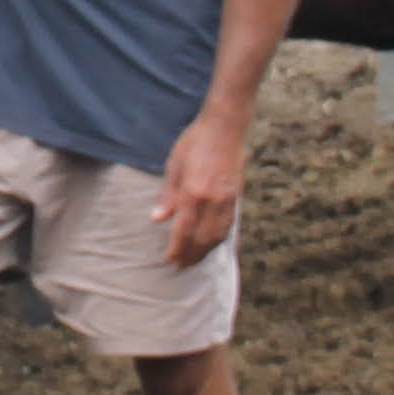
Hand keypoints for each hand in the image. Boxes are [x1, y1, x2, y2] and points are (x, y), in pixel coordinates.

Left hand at [153, 113, 245, 270]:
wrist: (225, 127)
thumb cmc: (194, 142)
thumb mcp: (174, 165)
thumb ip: (168, 195)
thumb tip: (157, 218)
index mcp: (193, 192)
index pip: (184, 230)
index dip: (177, 248)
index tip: (169, 261)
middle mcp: (212, 200)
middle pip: (202, 238)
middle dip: (191, 255)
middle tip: (180, 267)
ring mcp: (227, 199)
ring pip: (218, 234)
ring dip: (205, 251)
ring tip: (194, 261)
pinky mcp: (236, 196)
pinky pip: (228, 225)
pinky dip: (219, 239)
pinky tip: (211, 243)